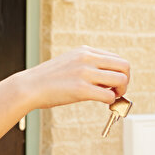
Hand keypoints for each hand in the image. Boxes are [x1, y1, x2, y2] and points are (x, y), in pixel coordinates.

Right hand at [13, 47, 129, 109]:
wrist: (29, 87)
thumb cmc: (49, 79)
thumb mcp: (71, 62)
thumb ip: (89, 65)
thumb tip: (109, 78)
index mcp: (85, 51)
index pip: (117, 58)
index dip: (120, 73)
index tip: (113, 84)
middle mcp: (87, 58)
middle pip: (125, 66)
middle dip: (125, 81)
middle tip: (117, 91)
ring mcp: (85, 73)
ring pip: (121, 80)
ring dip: (120, 92)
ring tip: (110, 97)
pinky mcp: (81, 90)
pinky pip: (109, 96)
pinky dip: (110, 101)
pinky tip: (102, 103)